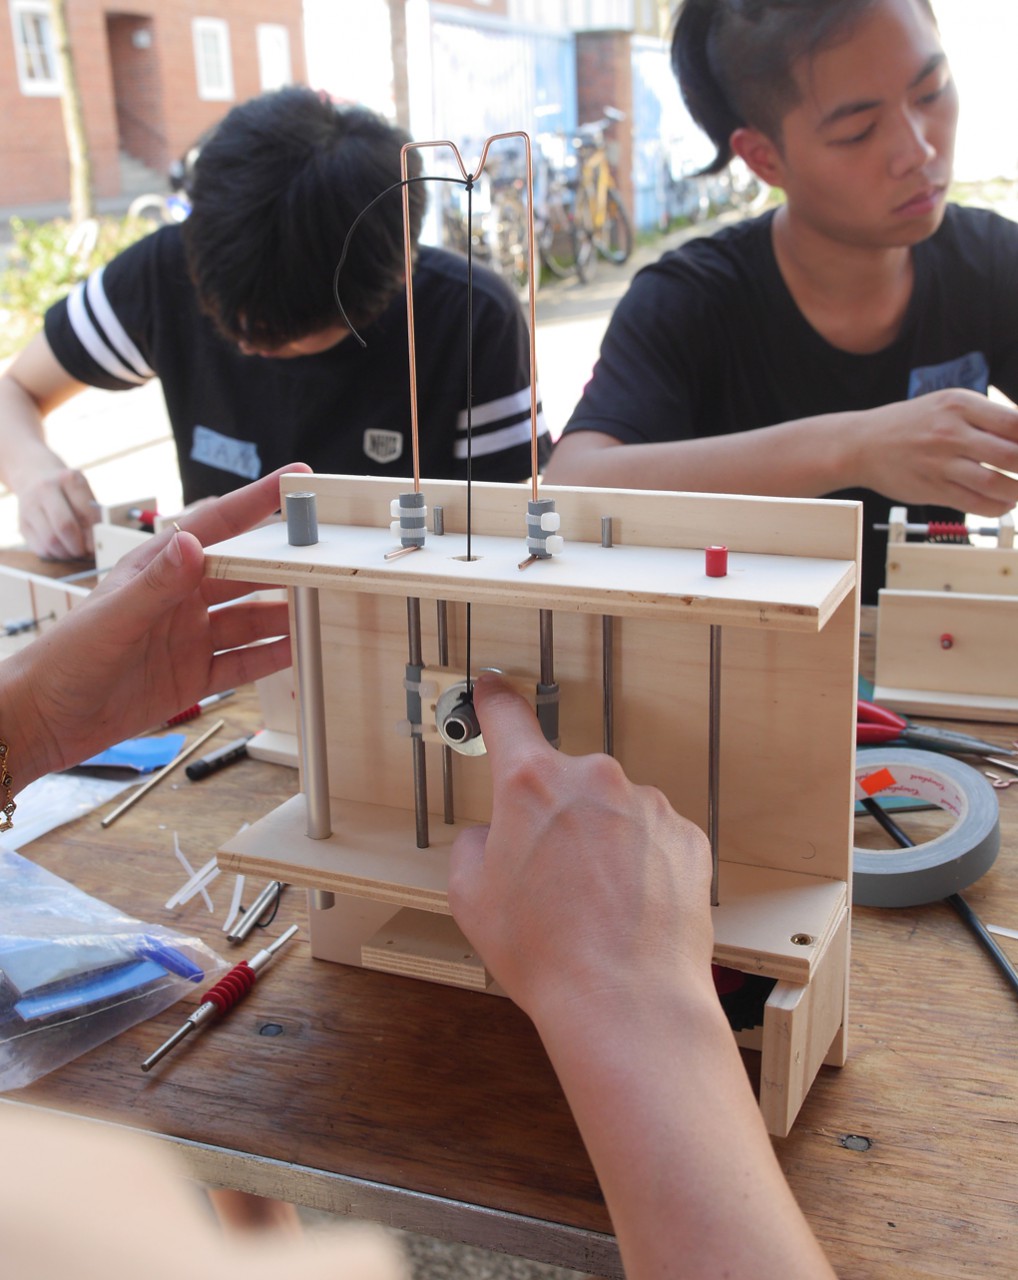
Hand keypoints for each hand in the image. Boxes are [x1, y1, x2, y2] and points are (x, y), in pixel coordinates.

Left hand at [5, 463, 310, 784]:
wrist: (43, 721)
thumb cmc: (63, 661)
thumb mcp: (111, 618)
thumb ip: (156, 584)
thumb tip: (193, 543)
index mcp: (158, 569)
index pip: (217, 526)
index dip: (257, 501)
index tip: (296, 481)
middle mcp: (180, 599)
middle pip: (245, 574)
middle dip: (286, 563)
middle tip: (328, 555)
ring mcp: (189, 637)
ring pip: (251, 619)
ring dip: (285, 614)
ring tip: (322, 607)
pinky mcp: (193, 675)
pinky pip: (243, 663)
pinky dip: (272, 658)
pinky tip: (298, 652)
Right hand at [18, 466, 97, 559]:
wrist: (36, 478)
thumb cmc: (69, 492)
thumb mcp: (83, 494)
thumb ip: (93, 516)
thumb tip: (95, 546)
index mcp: (68, 479)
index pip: (85, 513)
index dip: (93, 535)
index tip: (97, 546)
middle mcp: (46, 488)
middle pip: (65, 526)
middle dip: (78, 546)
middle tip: (84, 553)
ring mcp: (30, 505)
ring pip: (50, 540)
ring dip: (66, 553)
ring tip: (74, 552)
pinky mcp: (22, 523)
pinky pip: (40, 548)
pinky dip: (54, 555)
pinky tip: (61, 550)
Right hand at [448, 673, 714, 1026]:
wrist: (625, 1000)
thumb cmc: (548, 955)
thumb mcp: (471, 897)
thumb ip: (475, 844)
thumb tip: (493, 837)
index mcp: (532, 784)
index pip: (507, 717)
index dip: (494, 700)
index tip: (492, 687)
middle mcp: (594, 779)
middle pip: (563, 781)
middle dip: (554, 817)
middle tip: (548, 876)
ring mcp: (646, 804)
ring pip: (611, 811)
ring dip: (600, 842)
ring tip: (592, 905)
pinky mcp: (684, 835)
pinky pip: (651, 836)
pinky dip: (639, 863)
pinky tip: (628, 907)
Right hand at [857, 390, 1017, 514]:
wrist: (862, 444)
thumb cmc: (910, 424)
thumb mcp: (948, 405)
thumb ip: (986, 417)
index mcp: (959, 405)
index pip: (1015, 422)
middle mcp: (950, 432)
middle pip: (1011, 455)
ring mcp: (940, 463)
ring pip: (995, 483)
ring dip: (1017, 491)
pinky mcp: (931, 488)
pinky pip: (974, 503)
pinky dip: (997, 507)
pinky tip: (1003, 503)